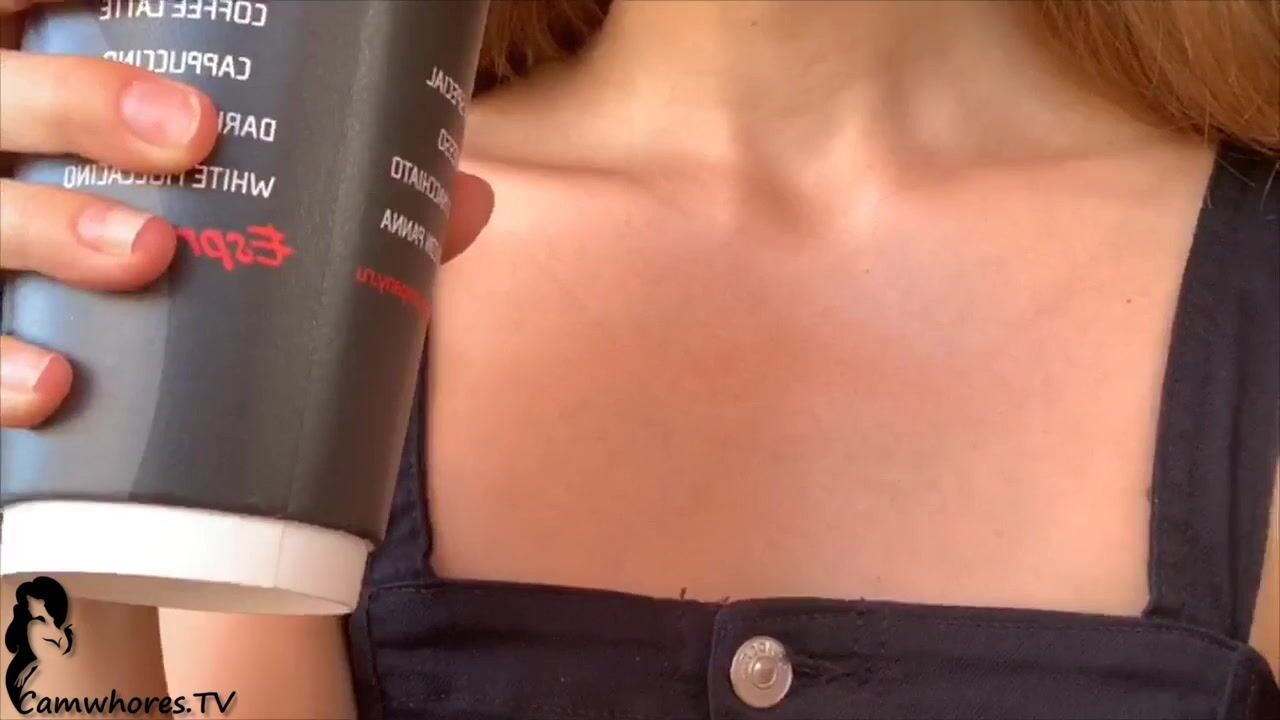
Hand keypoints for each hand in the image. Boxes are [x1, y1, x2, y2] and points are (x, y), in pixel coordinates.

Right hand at [0, 1, 492, 427]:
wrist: (76, 392)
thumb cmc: (150, 259)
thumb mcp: (219, 206)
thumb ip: (331, 195)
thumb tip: (470, 199)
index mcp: (33, 92)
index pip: (17, 7)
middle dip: (77, 100)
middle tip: (193, 131)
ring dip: (50, 226)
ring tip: (150, 251)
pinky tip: (57, 385)